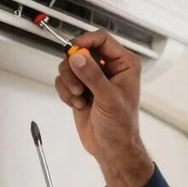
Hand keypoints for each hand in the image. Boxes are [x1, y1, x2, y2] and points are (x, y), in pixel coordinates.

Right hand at [53, 30, 153, 186]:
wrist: (111, 147)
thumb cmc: (121, 126)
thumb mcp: (109, 98)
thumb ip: (92, 76)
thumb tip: (78, 57)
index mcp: (124, 64)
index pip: (102, 39)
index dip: (86, 42)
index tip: (74, 51)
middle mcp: (108, 68)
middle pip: (80, 51)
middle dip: (74, 69)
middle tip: (79, 86)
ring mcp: (92, 78)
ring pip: (69, 66)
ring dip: (69, 83)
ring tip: (79, 97)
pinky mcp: (80, 88)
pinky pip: (63, 81)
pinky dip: (66, 93)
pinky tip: (78, 103)